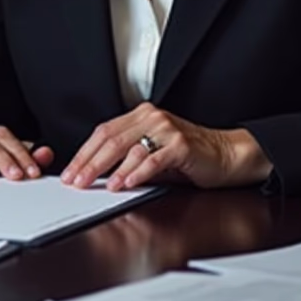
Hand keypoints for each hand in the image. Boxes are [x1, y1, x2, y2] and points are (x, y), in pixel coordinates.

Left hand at [60, 102, 272, 190]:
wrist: (229, 154)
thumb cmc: (191, 156)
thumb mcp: (154, 154)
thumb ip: (130, 159)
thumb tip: (99, 176)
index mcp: (140, 116)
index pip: (103, 132)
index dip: (84, 153)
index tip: (72, 172)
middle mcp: (151, 118)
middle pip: (111, 139)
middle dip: (89, 163)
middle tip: (77, 180)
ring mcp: (166, 129)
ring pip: (128, 148)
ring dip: (110, 169)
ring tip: (97, 184)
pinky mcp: (181, 145)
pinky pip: (153, 159)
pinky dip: (136, 173)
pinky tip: (125, 184)